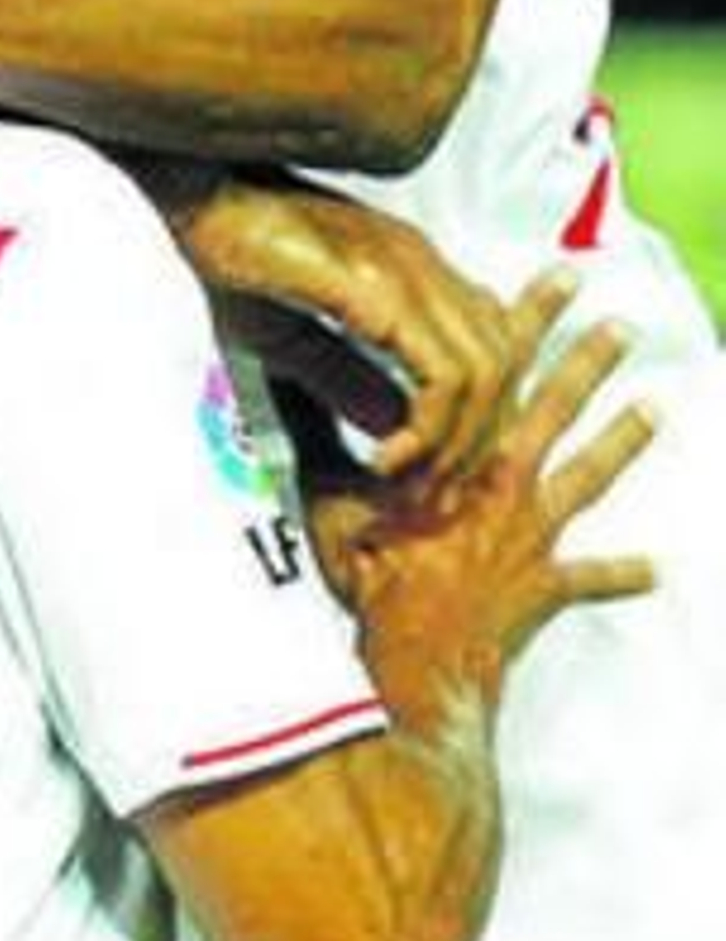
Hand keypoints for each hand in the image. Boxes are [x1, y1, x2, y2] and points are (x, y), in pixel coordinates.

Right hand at [148, 168, 519, 478]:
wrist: (192, 194)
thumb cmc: (229, 250)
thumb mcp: (287, 333)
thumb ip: (343, 375)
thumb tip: (390, 424)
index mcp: (411, 266)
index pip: (491, 343)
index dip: (473, 415)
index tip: (430, 470)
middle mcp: (422, 263)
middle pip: (502, 363)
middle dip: (474, 442)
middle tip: (427, 493)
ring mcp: (406, 271)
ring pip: (484, 373)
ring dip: (452, 445)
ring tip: (405, 481)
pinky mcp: (379, 290)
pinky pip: (440, 373)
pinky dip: (426, 430)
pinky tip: (384, 460)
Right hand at [309, 279, 656, 715]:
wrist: (409, 662)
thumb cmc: (368, 577)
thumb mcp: (326, 492)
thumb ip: (310, 430)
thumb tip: (283, 370)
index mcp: (460, 450)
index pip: (498, 365)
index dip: (527, 317)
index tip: (561, 278)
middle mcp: (506, 482)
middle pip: (557, 407)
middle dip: (588, 362)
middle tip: (621, 325)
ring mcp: (532, 535)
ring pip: (589, 475)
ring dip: (623, 440)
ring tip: (656, 409)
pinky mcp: (544, 588)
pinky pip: (589, 580)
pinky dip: (622, 574)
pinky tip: (655, 570)